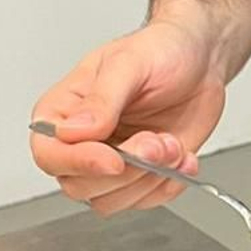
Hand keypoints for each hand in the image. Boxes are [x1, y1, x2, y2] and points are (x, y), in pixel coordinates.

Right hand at [29, 5, 226, 216]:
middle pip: (79, 185)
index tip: (114, 159)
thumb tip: (72, 130)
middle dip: (126, 171)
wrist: (201, 58)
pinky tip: (182, 156)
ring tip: (172, 144)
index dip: (79, 163)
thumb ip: (101, 99)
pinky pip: (145, 201)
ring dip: (150, 178)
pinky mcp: (141, 175)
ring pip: (112, 201)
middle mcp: (82, 142)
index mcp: (63, 111)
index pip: (49, 154)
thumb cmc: (160, 49)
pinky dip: (169, 184)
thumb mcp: (130, 63)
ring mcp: (111, 161)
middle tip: (157, 142)